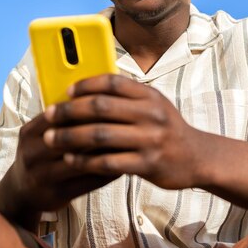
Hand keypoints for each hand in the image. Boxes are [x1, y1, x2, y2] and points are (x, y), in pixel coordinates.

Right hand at [0, 111, 119, 224]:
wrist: (21, 192)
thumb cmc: (41, 154)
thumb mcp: (40, 134)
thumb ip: (62, 119)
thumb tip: (97, 96)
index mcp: (30, 132)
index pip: (59, 115)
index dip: (85, 108)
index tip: (110, 102)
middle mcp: (32, 153)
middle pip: (69, 136)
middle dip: (97, 128)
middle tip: (124, 122)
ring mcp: (42, 176)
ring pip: (80, 160)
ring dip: (105, 152)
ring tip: (126, 144)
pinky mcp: (56, 194)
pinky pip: (86, 183)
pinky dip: (106, 172)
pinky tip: (122, 165)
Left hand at [43, 74, 204, 189]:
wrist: (198, 157)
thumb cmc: (166, 128)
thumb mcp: (153, 104)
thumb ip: (126, 97)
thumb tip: (85, 92)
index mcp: (149, 95)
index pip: (112, 82)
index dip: (86, 84)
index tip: (66, 91)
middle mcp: (150, 114)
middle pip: (101, 107)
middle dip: (69, 111)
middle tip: (49, 115)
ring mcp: (149, 139)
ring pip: (100, 135)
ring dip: (70, 137)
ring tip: (51, 139)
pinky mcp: (147, 164)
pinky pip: (108, 162)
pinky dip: (85, 160)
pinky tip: (70, 160)